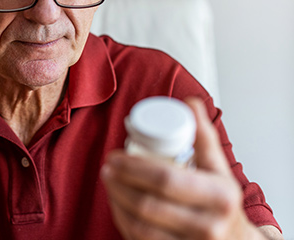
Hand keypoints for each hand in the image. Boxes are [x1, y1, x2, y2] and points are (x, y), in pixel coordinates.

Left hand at [101, 97, 268, 239]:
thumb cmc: (222, 203)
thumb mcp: (219, 169)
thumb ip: (204, 136)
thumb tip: (190, 103)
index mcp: (219, 197)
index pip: (166, 179)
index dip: (134, 167)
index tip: (116, 156)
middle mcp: (207, 226)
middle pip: (148, 204)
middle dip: (119, 183)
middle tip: (107, 167)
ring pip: (139, 227)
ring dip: (116, 201)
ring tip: (108, 181)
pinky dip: (122, 221)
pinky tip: (116, 204)